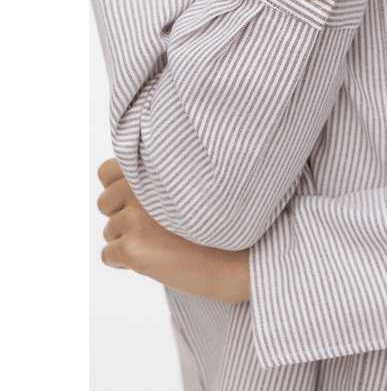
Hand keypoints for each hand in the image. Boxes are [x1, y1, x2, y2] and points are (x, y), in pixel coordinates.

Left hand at [96, 158, 249, 303]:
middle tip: (157, 225)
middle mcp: (139, 186)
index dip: (120, 188)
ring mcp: (134, 217)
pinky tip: (157, 259)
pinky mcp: (131, 247)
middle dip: (123, 215)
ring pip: (110, 231)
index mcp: (154, 166)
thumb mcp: (191, 184)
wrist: (240, 257)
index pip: (106, 171)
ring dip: (130, 240)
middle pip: (105, 203)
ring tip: (166, 242)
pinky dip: (127, 262)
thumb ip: (157, 179)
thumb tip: (121, 189)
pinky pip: (109, 256)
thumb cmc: (221, 219)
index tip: (143, 201)